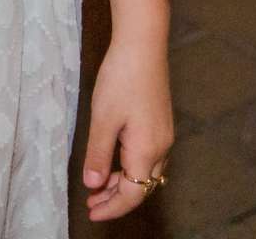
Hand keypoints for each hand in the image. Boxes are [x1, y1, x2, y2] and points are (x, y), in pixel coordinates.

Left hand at [80, 35, 172, 222]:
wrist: (143, 43)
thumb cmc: (121, 78)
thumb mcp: (103, 119)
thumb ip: (99, 155)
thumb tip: (94, 185)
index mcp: (148, 150)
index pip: (132, 194)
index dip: (112, 208)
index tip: (92, 213)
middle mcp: (162, 146)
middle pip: (142, 187)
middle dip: (117, 198)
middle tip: (91, 203)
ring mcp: (164, 134)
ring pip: (146, 172)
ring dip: (124, 183)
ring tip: (98, 185)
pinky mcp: (161, 122)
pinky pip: (148, 157)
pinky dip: (130, 166)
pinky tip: (113, 161)